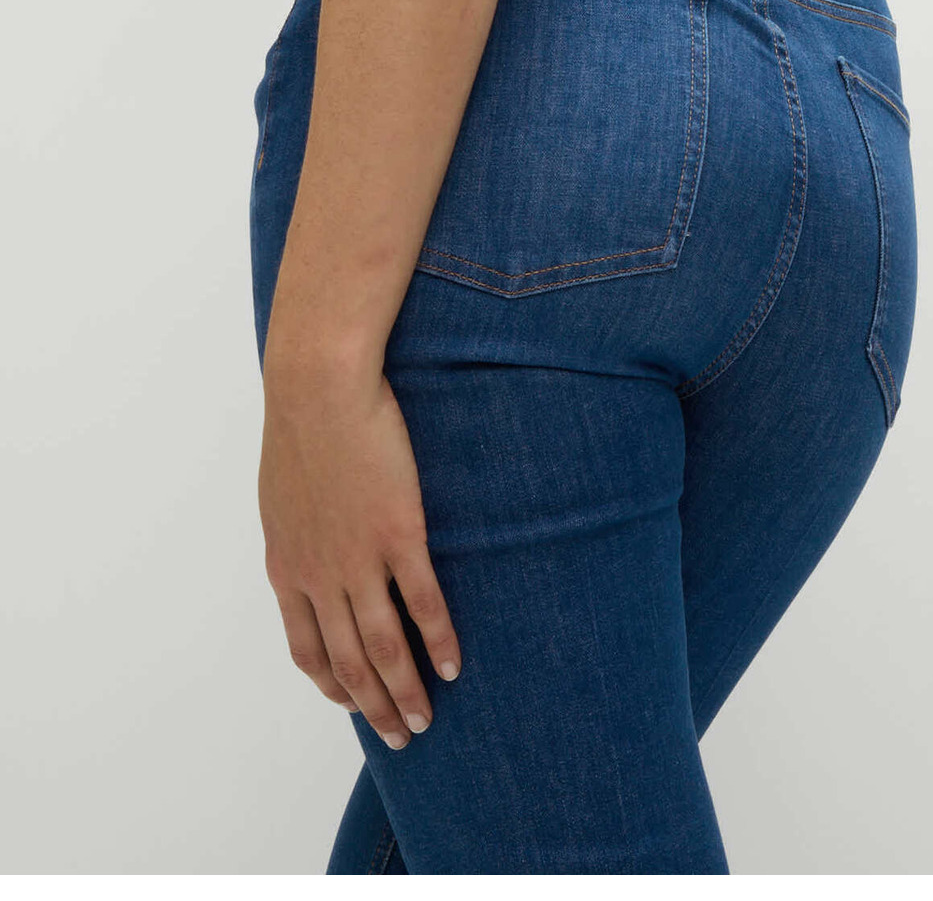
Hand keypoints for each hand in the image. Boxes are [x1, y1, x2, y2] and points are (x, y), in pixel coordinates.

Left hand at [258, 360, 461, 748]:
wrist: (318, 388)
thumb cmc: (302, 427)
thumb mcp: (284, 495)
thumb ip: (297, 534)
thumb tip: (308, 550)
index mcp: (288, 568)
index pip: (308, 650)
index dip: (334, 686)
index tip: (355, 706)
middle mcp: (320, 576)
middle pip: (349, 662)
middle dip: (375, 707)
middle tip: (401, 736)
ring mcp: (360, 559)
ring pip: (385, 647)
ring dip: (407, 690)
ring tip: (426, 717)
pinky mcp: (400, 534)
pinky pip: (423, 603)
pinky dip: (440, 641)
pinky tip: (455, 664)